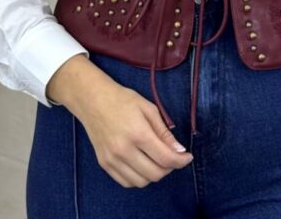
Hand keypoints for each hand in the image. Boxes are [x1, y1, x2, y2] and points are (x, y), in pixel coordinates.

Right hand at [75, 79, 193, 188]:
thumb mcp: (148, 108)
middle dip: (169, 168)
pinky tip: (142, 164)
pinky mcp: (104, 164)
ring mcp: (112, 159)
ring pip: (141, 182)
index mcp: (138, 133)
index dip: (181, 161)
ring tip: (156, 159)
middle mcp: (124, 150)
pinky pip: (126, 182)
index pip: (165, 158)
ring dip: (154, 174)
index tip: (188, 157)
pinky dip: (138, 178)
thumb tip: (179, 150)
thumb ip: (164, 132)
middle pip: (155, 174)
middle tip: (172, 156)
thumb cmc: (123, 100)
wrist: (93, 100)